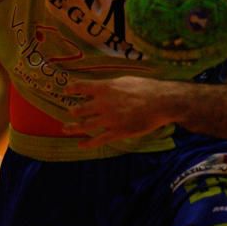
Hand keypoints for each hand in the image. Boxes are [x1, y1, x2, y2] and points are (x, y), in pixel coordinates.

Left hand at [62, 76, 177, 148]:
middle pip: (81, 108)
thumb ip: (111, 85)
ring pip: (85, 125)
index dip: (72, 89)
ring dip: (74, 128)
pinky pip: (99, 140)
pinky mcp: (117, 132)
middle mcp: (103, 103)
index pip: (82, 87)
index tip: (65, 91)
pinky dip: (88, 143)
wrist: (160, 102)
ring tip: (65, 129)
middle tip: (70, 112)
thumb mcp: (125, 80)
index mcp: (105, 88)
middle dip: (73, 111)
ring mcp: (109, 119)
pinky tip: (81, 145)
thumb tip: (102, 87)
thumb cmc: (146, 88)